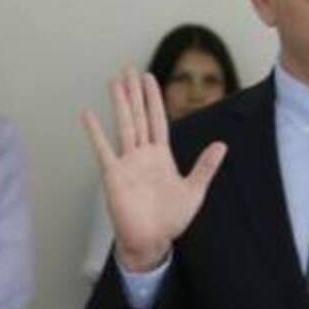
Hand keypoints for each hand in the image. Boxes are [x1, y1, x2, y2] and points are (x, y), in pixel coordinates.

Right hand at [81, 68, 226, 271]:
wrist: (152, 240)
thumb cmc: (171, 219)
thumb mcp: (194, 191)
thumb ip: (205, 166)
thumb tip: (221, 145)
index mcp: (161, 156)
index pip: (157, 119)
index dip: (153, 99)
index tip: (148, 78)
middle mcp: (142, 154)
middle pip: (138, 116)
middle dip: (134, 92)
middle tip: (128, 68)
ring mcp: (127, 162)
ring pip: (124, 125)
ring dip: (120, 103)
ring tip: (114, 81)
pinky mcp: (114, 175)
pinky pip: (103, 149)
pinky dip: (95, 132)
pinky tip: (87, 114)